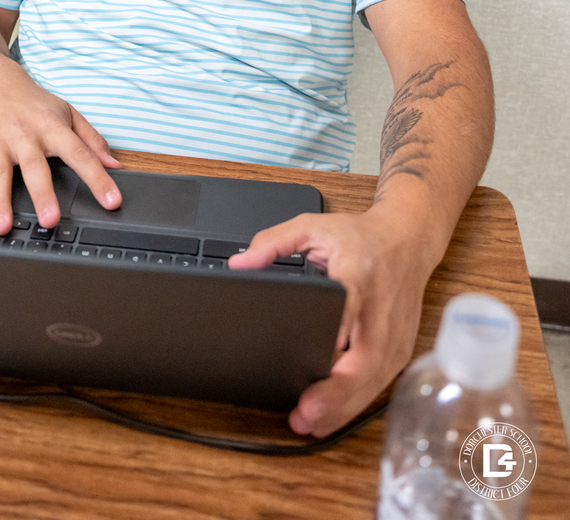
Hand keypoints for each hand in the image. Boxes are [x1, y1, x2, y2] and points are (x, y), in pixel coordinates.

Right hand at [0, 55, 121, 234]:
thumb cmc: (34, 103)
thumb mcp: (68, 114)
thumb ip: (92, 140)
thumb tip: (116, 165)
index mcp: (50, 127)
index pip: (79, 154)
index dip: (98, 178)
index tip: (111, 201)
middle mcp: (22, 135)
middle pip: (34, 167)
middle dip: (42, 194)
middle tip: (51, 220)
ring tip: (1, 226)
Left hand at [228, 209, 431, 437]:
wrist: (408, 240)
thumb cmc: (360, 237)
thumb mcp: (313, 226)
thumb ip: (273, 242)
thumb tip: (240, 263)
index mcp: (359, 271)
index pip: (352, 301)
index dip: (341, 326)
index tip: (327, 350)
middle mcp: (381, 305)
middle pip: (367, 354)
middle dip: (339, 388)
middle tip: (306, 410)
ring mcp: (396, 331)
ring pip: (375, 378)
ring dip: (344, 405)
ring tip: (309, 422)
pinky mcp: (401, 347)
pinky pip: (379, 383)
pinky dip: (355, 403)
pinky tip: (330, 417)